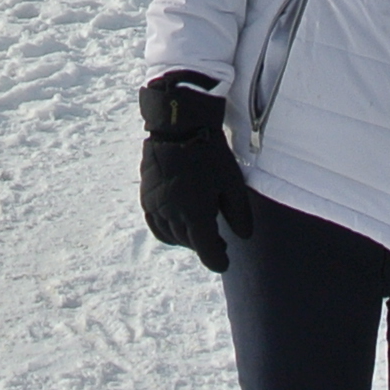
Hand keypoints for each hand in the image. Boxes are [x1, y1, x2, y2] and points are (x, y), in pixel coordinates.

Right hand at [139, 74, 250, 271]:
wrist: (179, 126)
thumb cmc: (210, 154)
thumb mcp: (232, 183)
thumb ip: (239, 214)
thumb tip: (242, 237)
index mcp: (196, 215)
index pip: (207, 253)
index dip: (218, 261)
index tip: (225, 263)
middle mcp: (173, 215)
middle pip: (190, 244)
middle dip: (205, 246)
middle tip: (219, 242)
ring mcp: (157, 206)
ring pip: (172, 236)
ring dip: (187, 239)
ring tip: (200, 231)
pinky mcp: (146, 196)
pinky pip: (156, 224)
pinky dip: (167, 230)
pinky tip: (177, 224)